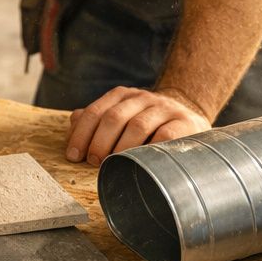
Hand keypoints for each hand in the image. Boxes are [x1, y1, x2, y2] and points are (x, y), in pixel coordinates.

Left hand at [65, 86, 209, 164]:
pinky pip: (165, 135)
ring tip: (114, 164)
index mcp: (122, 96)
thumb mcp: (121, 116)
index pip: (95, 112)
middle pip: (114, 117)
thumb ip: (96, 120)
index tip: (73, 156)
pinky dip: (150, 149)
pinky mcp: (185, 122)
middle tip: (94, 162)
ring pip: (138, 125)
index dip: (81, 135)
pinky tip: (141, 162)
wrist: (188, 117)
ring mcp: (164, 108)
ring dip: (122, 148)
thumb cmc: (146, 124)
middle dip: (99, 143)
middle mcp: (142, 98)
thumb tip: (73, 127)